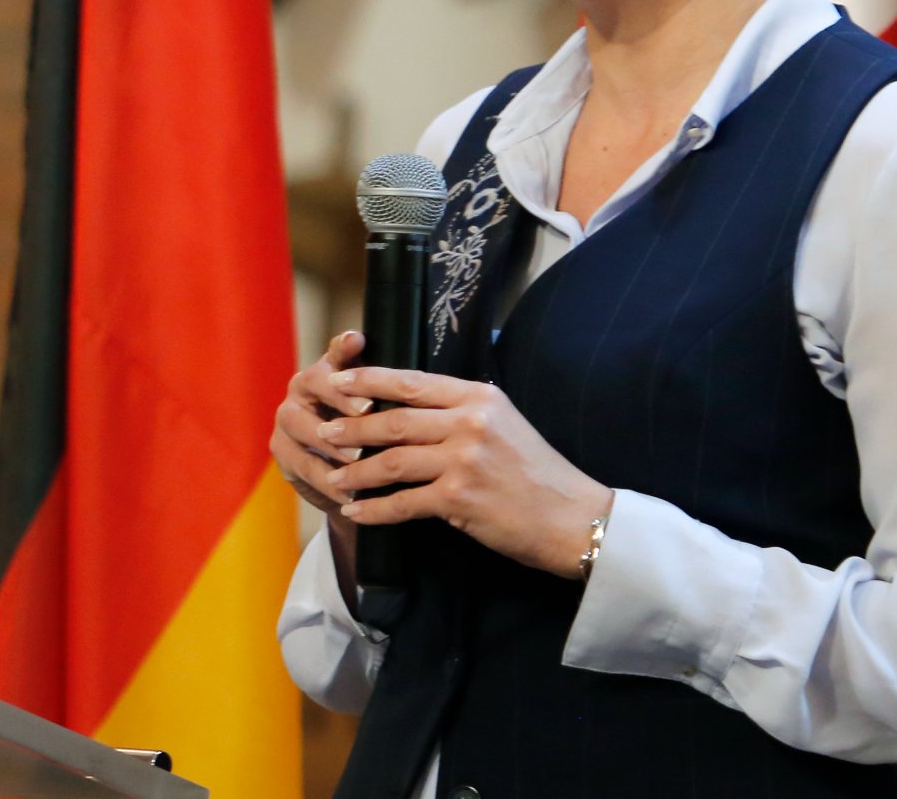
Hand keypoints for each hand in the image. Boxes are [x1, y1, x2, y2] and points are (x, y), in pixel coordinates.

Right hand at [269, 330, 373, 516]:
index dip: (344, 347)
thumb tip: (383, 355)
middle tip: (366, 410)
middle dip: (340, 397)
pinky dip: (326, 480)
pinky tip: (349, 491)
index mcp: (327, 369)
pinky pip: (302, 464)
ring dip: (331, 442)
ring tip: (357, 458)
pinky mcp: (282, 450)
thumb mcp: (377, 409)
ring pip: (302, 425)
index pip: (335, 352)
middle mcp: (302, 387)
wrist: (344, 475)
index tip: (358, 341)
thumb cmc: (366, 433)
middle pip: (313, 382)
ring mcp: (287, 418)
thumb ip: (382, 385)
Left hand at [318, 366, 614, 578]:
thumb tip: (414, 403)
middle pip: (394, 419)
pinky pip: (403, 502)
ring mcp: (464, 459)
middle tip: (323, 431)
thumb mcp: (504, 422)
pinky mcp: (460, 498)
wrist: (573, 516)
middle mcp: (469, 422)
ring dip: (355, 470)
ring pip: (391, 459)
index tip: (339, 381)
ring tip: (332, 476)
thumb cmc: (537, 472)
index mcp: (479, 396)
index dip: (370, 380)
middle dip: (352, 426)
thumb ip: (463, 410)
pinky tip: (356, 513)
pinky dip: (375, 509)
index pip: (413, 381)